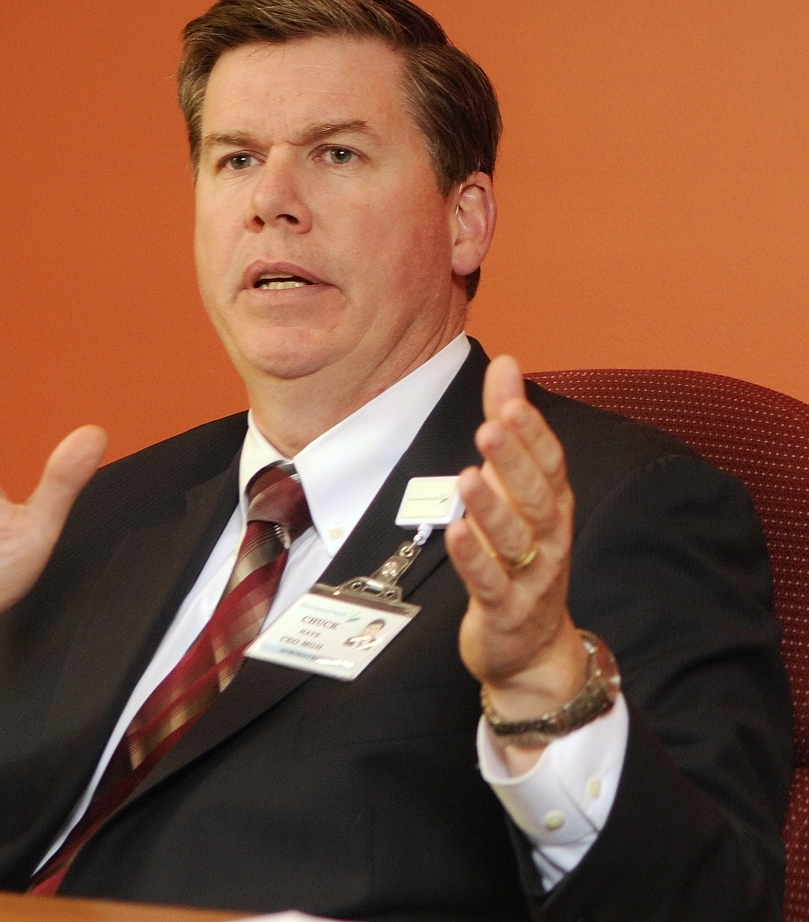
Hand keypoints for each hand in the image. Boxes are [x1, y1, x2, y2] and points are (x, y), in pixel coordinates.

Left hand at [445, 355, 585, 740]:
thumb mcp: (515, 489)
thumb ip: (509, 427)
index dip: (533, 433)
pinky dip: (474, 558)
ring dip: (492, 508)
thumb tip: (506, 363)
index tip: (512, 400)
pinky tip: (457, 532)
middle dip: (516, 461)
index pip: (550, 463)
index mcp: (553, 506)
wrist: (532, 645)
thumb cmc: (521, 556)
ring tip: (468, 476)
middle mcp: (548, 538)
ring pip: (515, 539)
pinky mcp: (504, 609)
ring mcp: (530, 577)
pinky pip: (489, 582)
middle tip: (493, 427)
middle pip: (536, 497)